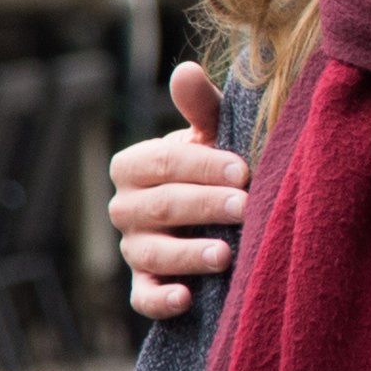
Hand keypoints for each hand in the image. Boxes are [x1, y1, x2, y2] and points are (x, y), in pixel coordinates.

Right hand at [108, 62, 248, 318]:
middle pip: (160, 206)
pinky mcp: (143, 287)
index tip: (242, 169)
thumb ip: (201, 107)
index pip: (162, 162)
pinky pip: (142, 298)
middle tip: (246, 207)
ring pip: (151, 254)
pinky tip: (187, 299)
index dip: (201, 165)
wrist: (216, 214)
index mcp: (135, 164)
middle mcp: (125, 207)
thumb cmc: (215, 164)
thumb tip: (185, 71)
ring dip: (188, 255)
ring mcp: (132, 249)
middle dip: (204, 206)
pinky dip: (160, 300)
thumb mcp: (212, 135)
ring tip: (226, 256)